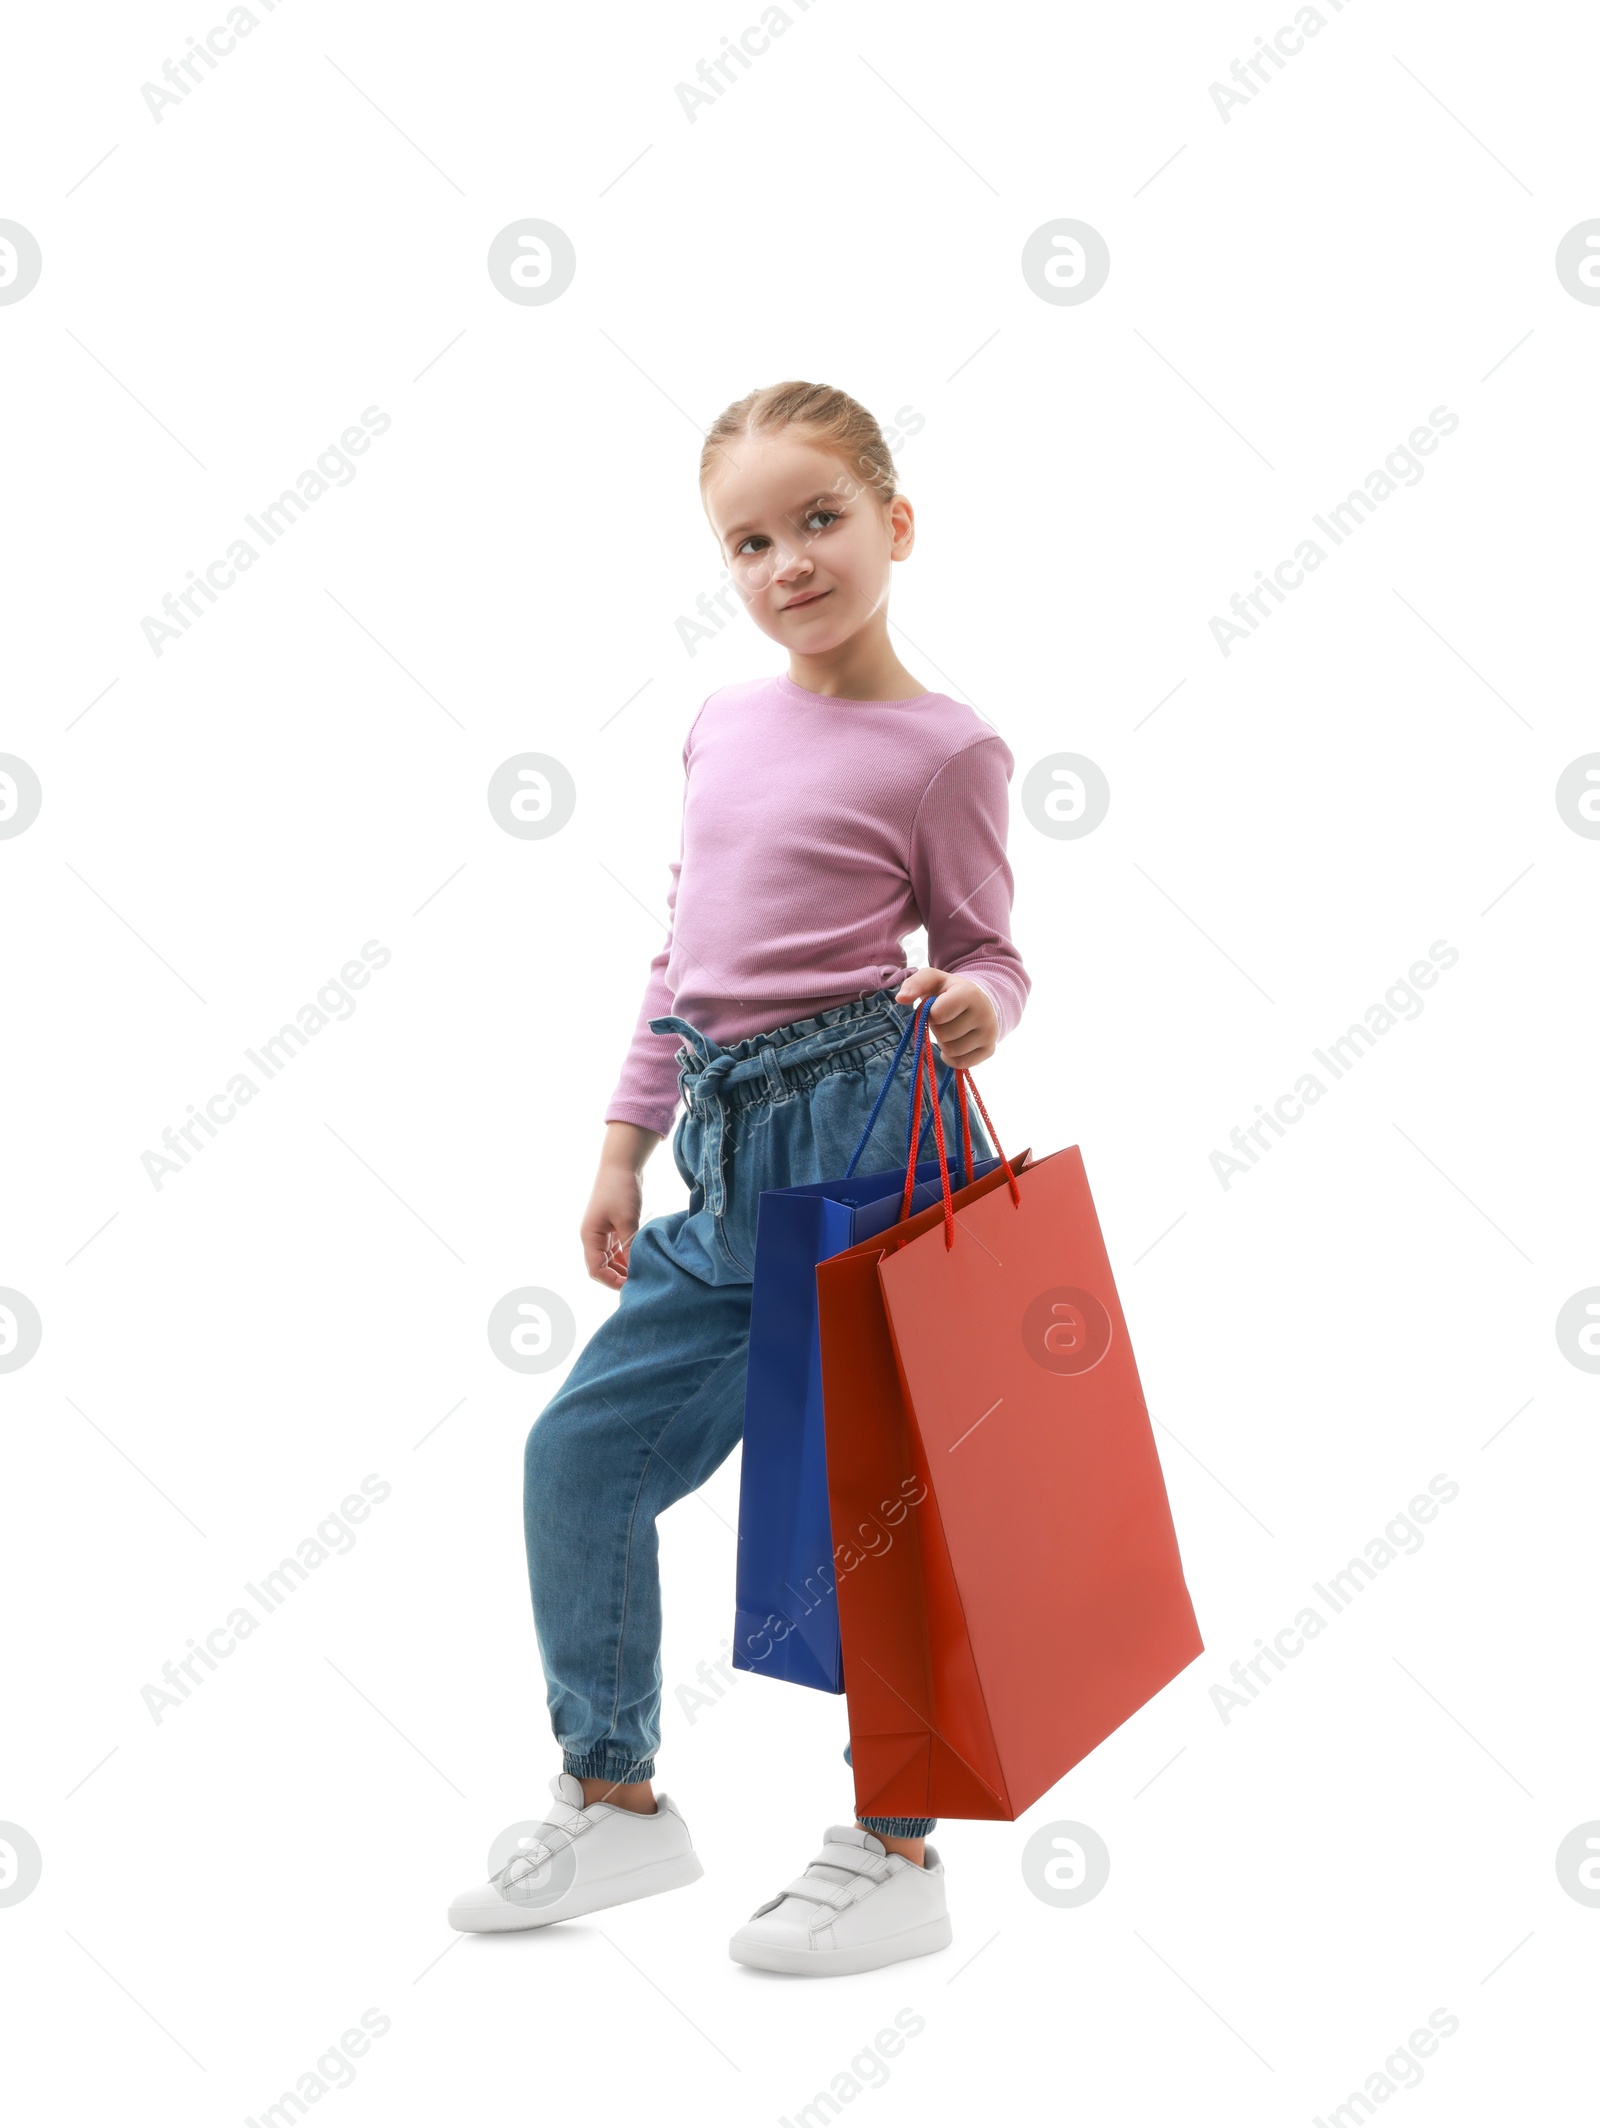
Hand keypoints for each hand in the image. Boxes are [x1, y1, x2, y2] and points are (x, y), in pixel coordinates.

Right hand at [581, 1164, 641, 1287]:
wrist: (621, 1164)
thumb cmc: (620, 1190)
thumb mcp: (627, 1220)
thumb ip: (630, 1246)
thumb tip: (637, 1269)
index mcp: (590, 1237)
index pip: (596, 1270)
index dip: (612, 1282)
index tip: (631, 1286)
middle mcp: (593, 1237)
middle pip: (602, 1267)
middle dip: (619, 1277)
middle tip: (640, 1283)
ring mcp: (602, 1232)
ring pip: (611, 1259)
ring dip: (624, 1267)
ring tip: (643, 1273)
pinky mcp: (612, 1226)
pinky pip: (617, 1249)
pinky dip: (627, 1256)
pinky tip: (642, 1259)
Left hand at [895, 968, 997, 1068]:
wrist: (979, 1001)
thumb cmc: (949, 991)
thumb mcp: (932, 980)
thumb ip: (914, 984)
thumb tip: (900, 998)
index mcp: (969, 993)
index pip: (938, 1014)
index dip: (931, 1013)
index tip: (936, 1007)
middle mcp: (984, 1014)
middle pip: (943, 1035)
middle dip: (938, 1028)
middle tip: (945, 1019)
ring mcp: (989, 1034)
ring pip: (951, 1051)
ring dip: (944, 1043)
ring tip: (952, 1029)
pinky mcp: (989, 1050)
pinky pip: (960, 1064)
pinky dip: (952, 1057)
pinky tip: (956, 1042)